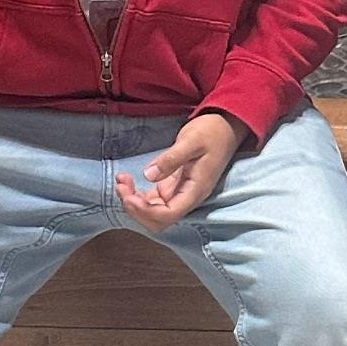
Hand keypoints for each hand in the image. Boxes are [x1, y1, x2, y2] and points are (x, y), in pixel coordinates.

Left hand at [115, 112, 248, 226]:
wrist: (225, 127)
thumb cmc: (212, 132)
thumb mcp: (191, 141)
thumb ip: (171, 159)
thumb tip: (149, 175)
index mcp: (195, 190)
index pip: (168, 214)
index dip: (146, 211)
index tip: (130, 196)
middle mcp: (186, 196)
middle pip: (158, 218)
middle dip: (136, 208)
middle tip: (121, 185)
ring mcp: (179, 192)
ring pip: (153, 210)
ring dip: (134, 201)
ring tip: (121, 180)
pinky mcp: (172, 185)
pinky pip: (153, 199)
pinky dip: (138, 194)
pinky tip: (128, 180)